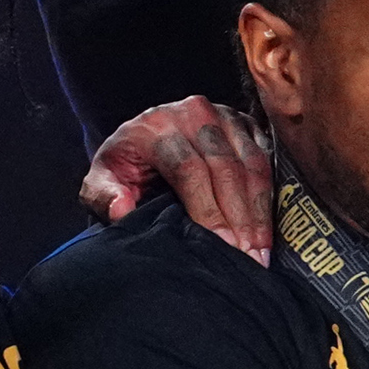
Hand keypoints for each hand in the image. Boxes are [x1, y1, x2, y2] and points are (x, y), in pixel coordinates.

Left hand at [80, 97, 272, 255]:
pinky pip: (266, 158)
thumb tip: (122, 209)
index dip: (208, 209)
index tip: (222, 244)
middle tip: (250, 255)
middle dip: (240, 216)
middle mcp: (194, 113)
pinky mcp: (245, 123)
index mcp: (157, 127)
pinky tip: (267, 225)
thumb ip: (103, 197)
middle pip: (226, 167)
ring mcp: (225, 115)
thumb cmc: (124, 167)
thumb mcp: (100, 182)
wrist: (143, 137)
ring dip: (259, 209)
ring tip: (261, 248)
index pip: (190, 169)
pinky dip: (269, 193)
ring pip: (252, 163)